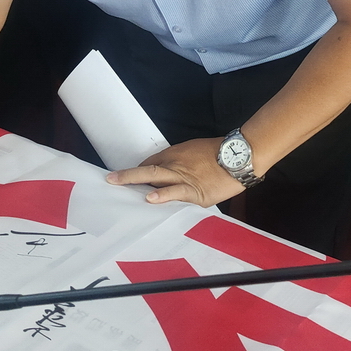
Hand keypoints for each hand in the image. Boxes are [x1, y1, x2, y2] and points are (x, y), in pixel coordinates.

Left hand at [107, 137, 244, 206]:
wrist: (240, 156)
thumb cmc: (220, 153)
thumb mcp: (195, 151)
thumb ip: (181, 162)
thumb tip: (170, 172)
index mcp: (176, 155)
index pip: (151, 164)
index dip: (138, 173)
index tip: (128, 182)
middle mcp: (176, 165)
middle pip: (147, 169)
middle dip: (127, 175)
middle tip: (110, 179)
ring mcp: (184, 178)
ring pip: (156, 178)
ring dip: (136, 181)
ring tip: (119, 185)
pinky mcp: (196, 193)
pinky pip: (176, 194)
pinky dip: (163, 196)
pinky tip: (151, 199)